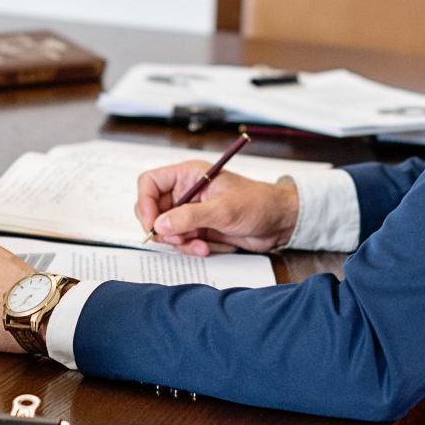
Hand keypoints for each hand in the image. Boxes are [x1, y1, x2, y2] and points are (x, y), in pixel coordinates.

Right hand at [133, 161, 299, 255]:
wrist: (279, 222)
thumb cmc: (259, 203)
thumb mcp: (223, 209)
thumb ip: (190, 217)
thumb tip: (161, 224)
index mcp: (189, 175)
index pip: (150, 183)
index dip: (144, 203)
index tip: (151, 224)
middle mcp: (186, 192)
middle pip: (153, 209)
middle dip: (163, 228)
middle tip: (178, 239)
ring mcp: (191, 212)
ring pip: (166, 229)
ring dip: (179, 242)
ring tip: (200, 245)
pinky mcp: (199, 229)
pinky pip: (181, 241)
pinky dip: (190, 248)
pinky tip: (206, 248)